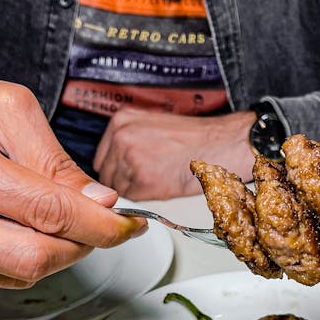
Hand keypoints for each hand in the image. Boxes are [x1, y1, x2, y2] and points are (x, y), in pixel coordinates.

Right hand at [0, 75, 144, 286]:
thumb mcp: (7, 108)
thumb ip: (56, 160)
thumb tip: (99, 204)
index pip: (40, 211)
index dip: (97, 224)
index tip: (128, 224)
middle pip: (30, 259)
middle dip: (79, 245)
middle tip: (99, 224)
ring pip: (15, 276)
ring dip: (51, 252)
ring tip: (49, 216)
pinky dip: (17, 257)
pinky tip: (9, 226)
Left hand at [93, 108, 256, 199]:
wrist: (218, 146)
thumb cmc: (193, 138)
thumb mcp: (152, 126)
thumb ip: (129, 140)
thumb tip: (115, 163)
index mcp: (120, 121)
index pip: (101, 156)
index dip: (116, 168)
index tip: (129, 172)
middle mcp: (121, 137)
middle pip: (106, 174)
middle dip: (123, 180)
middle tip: (147, 178)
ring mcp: (129, 159)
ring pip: (118, 188)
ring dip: (135, 190)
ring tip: (159, 178)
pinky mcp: (141, 180)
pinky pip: (132, 199)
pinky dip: (146, 197)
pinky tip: (163, 185)